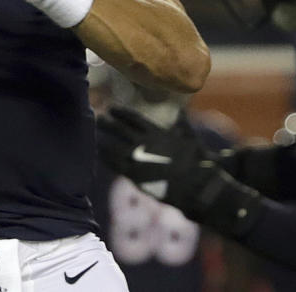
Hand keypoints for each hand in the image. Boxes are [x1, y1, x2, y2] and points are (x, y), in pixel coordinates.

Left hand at [97, 106, 261, 236]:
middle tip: (99, 117)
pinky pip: (114, 165)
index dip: (121, 112)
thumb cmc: (197, 161)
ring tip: (97, 134)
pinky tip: (100, 152)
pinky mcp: (135, 176)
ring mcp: (138, 161)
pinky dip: (105, 157)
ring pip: (113, 146)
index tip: (112, 108)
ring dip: (103, 138)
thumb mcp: (190, 138)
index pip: (133, 118)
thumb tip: (181, 110)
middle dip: (108, 122)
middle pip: (119, 129)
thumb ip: (182, 123)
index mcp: (156, 133)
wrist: (198, 187)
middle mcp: (144, 145)